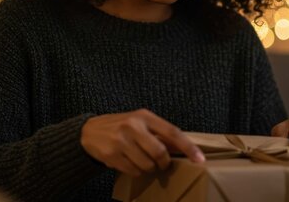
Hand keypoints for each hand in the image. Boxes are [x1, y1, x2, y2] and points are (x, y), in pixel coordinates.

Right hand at [80, 109, 204, 176]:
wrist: (89, 131)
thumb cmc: (120, 126)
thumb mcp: (139, 122)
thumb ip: (159, 133)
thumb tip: (183, 148)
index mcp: (144, 116)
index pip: (172, 132)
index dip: (188, 147)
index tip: (199, 159)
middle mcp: (132, 126)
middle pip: (160, 153)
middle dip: (164, 163)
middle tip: (161, 164)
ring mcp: (121, 140)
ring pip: (147, 165)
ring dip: (149, 169)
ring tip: (142, 162)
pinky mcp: (111, 155)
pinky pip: (133, 171)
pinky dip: (136, 172)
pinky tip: (130, 163)